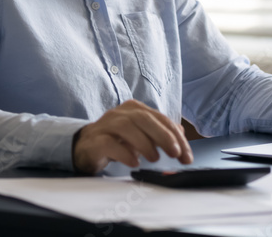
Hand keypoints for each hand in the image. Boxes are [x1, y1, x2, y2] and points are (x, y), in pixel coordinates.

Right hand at [72, 99, 192, 173]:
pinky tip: (134, 162)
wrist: (85, 146)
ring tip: (155, 159)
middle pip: (144, 118)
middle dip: (163, 136)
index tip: (186, 155)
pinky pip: (109, 143)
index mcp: (134, 109)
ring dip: (145, 144)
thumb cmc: (116, 140)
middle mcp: (120, 113)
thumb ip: (159, 132)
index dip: (176, 136)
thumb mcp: (141, 135)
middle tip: (175, 153)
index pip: (160, 118)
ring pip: (127, 127)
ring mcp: (106, 125)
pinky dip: (124, 152)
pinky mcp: (95, 140)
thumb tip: (181, 133)